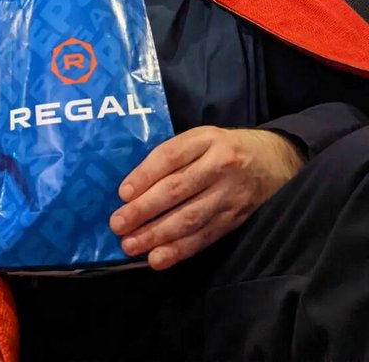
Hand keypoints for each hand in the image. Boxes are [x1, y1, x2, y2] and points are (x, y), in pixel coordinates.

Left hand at [110, 126, 303, 270]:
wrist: (278, 160)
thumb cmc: (227, 148)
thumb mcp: (204, 138)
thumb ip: (175, 156)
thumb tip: (134, 186)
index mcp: (207, 139)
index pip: (170, 156)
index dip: (145, 175)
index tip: (123, 194)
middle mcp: (220, 165)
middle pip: (177, 189)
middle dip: (144, 210)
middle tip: (118, 224)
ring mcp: (231, 194)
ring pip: (190, 218)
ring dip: (157, 235)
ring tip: (131, 245)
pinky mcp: (237, 219)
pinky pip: (205, 237)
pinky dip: (180, 250)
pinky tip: (158, 258)